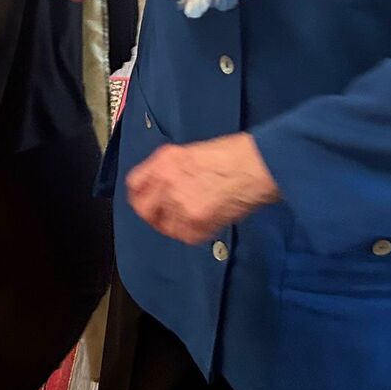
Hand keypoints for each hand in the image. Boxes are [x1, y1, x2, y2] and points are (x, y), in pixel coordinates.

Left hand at [127, 133, 280, 244]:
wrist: (256, 167)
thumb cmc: (234, 155)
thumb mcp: (193, 152)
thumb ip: (173, 168)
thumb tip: (166, 184)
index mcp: (164, 161)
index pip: (134, 184)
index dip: (139, 194)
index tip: (145, 199)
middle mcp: (166, 183)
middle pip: (143, 209)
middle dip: (152, 214)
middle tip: (163, 217)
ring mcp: (178, 205)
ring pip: (165, 226)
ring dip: (175, 225)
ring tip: (192, 219)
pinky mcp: (195, 224)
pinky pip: (186, 237)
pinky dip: (194, 233)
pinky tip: (206, 223)